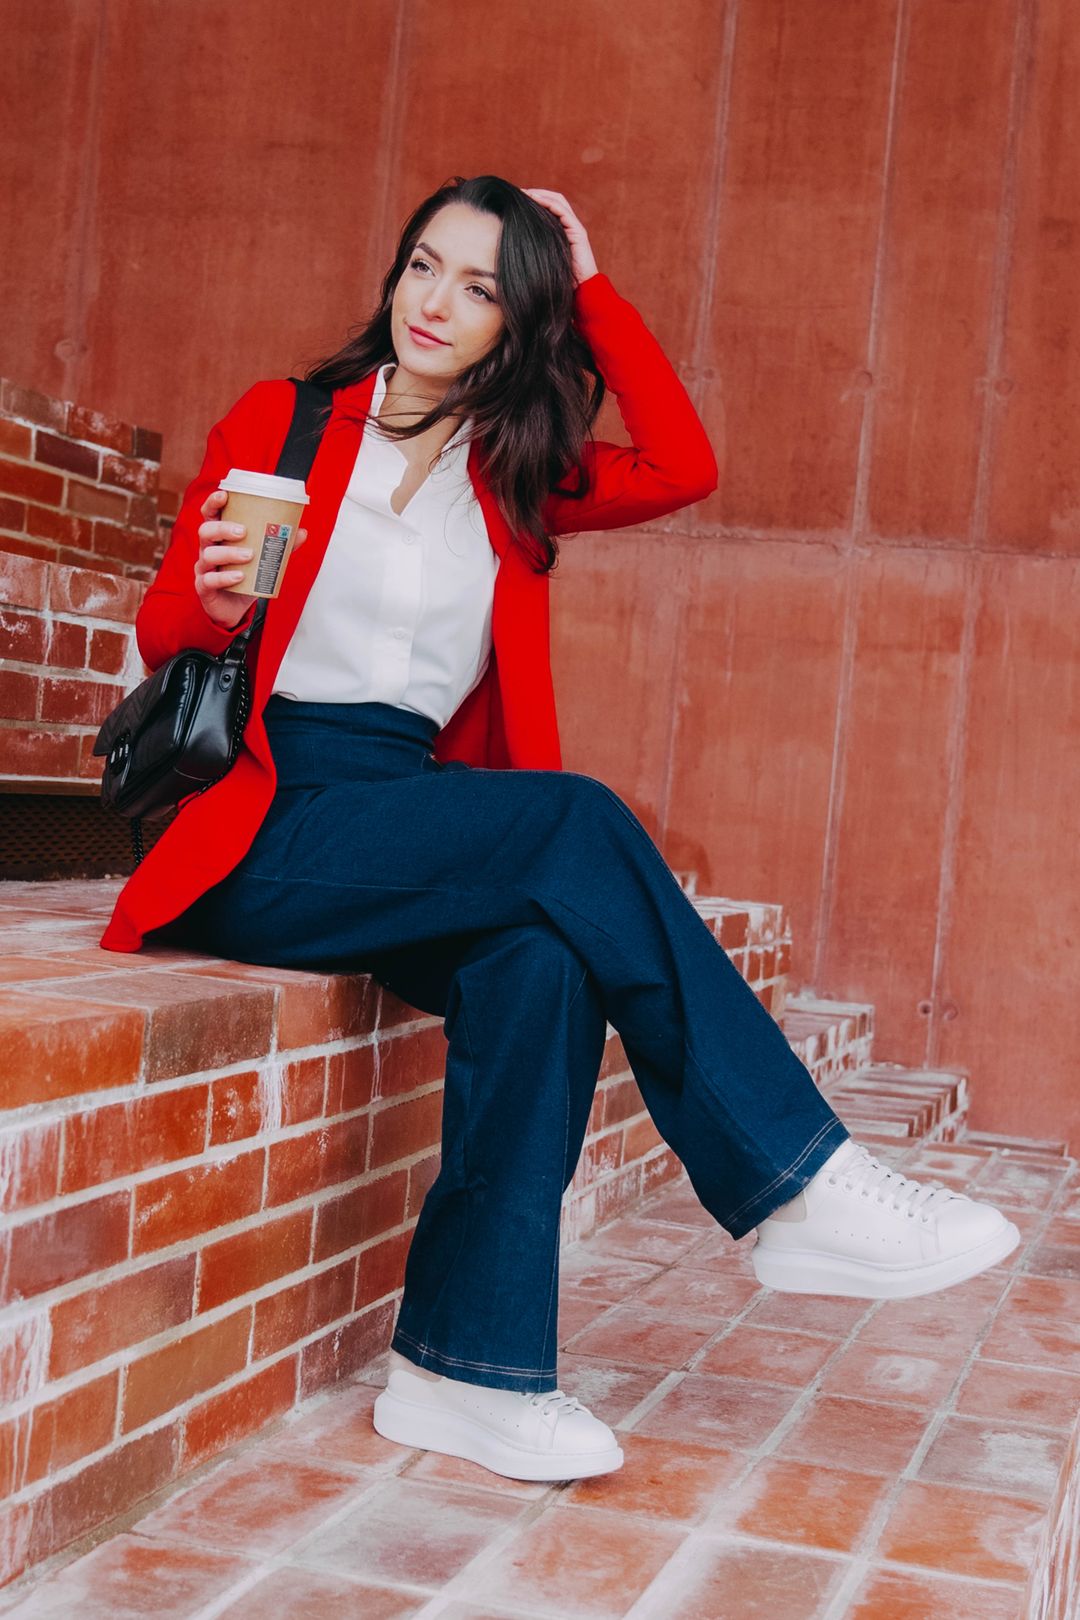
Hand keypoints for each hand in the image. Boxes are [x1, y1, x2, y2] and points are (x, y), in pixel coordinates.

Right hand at [194, 488, 307, 628]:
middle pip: (206, 531)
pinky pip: (209, 580)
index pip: (210, 515)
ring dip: (229, 553)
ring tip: (249, 555)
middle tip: (243, 531)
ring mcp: (204, 568)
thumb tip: (302, 532)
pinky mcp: (204, 588)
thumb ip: (280, 546)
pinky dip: (224, 577)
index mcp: (219, 537)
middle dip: (223, 528)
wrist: (234, 609)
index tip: (224, 495)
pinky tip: (239, 577)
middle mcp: (208, 549)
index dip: (213, 503)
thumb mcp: (263, 560)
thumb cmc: (245, 578)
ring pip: (208, 555)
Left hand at [522, 189, 598, 286]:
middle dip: (537, 193)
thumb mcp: (543, 260)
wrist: (581, 291)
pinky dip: (549, 203)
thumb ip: (535, 249)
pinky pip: (563, 211)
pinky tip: (536, 200)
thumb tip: (511, 245)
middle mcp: (569, 226)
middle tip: (520, 192)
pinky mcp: (578, 232)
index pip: (549, 208)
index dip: (535, 201)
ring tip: (526, 193)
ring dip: (541, 195)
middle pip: (554, 200)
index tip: (517, 200)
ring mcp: (575, 228)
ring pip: (559, 202)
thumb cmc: (561, 280)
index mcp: (562, 231)